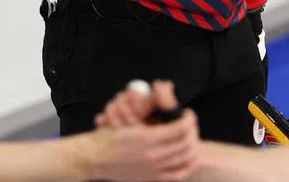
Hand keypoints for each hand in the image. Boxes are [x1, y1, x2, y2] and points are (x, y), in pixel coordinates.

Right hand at [82, 83, 198, 181]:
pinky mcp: (152, 179)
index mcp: (148, 138)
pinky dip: (188, 165)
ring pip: (186, 158)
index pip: (181, 128)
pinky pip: (178, 175)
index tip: (187, 113)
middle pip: (187, 143)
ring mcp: (154, 169)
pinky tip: (190, 157)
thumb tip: (169, 117)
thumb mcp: (131, 125)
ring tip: (190, 137)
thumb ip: (151, 122)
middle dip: (193, 131)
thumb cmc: (110, 137)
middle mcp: (153, 155)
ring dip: (193, 145)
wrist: (95, 158)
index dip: (189, 119)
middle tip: (191, 124)